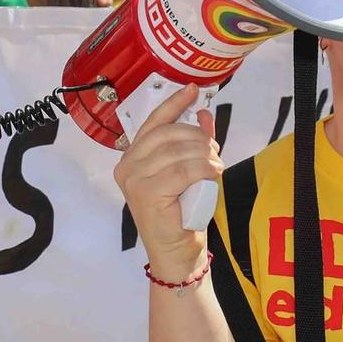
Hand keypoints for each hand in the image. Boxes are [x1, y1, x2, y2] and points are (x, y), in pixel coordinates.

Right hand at [112, 84, 220, 276]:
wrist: (176, 251)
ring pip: (179, 151)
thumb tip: (204, 114)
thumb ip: (193, 144)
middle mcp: (127, 166)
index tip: (193, 90)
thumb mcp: (188, 172)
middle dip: (199, 139)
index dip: (174, 104)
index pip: (154, 123)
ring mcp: (134, 179)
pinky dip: (204, 169)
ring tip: (215, 168)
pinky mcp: (146, 192)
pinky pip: (183, 170)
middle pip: (169, 134)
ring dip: (205, 156)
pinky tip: (213, 174)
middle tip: (214, 153)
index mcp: (132, 158)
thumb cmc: (181, 213)